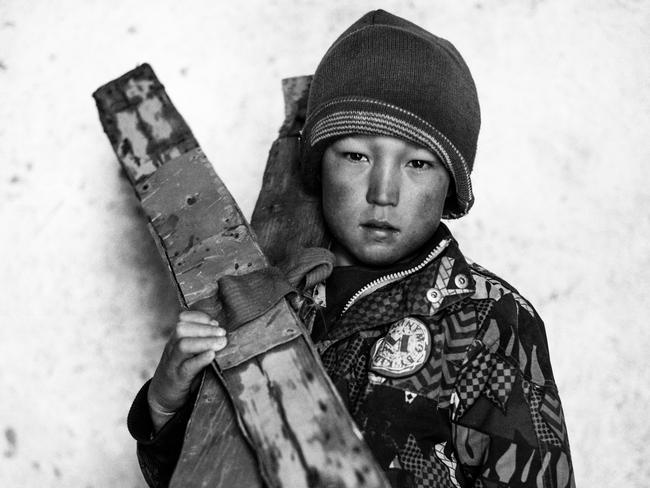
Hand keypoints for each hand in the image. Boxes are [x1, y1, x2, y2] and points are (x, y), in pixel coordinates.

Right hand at [147, 310, 226, 431]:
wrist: (161, 397)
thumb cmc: (182, 372)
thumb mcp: (188, 354)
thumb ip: (201, 342)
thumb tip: (221, 331)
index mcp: (175, 340)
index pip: (183, 320)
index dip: (200, 317)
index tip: (215, 322)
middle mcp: (172, 349)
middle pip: (182, 329)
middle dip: (204, 328)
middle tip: (222, 333)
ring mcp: (173, 364)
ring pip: (183, 345)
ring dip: (204, 341)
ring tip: (221, 343)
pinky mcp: (177, 380)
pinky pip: (187, 367)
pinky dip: (199, 360)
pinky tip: (211, 355)